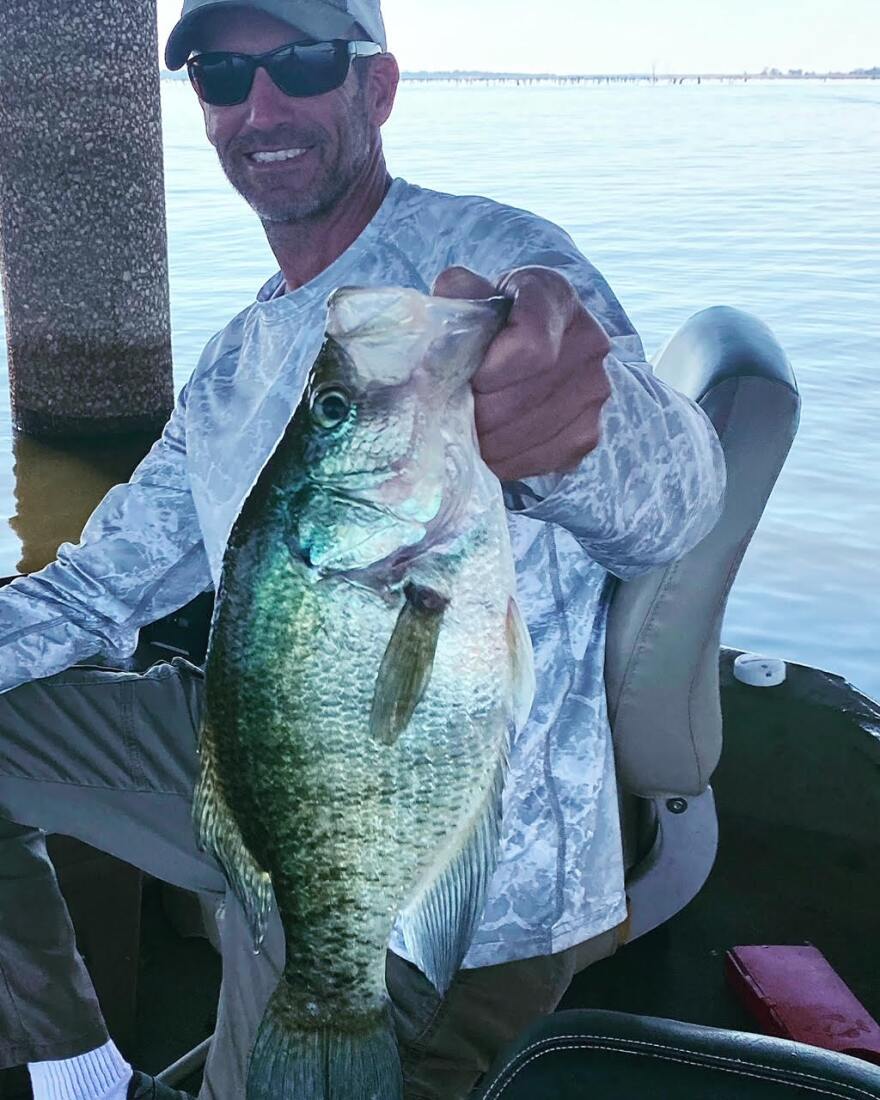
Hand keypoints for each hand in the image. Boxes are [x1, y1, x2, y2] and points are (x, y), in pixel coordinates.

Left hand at [432, 266, 611, 479]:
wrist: (534, 346)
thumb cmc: (495, 319)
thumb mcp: (475, 294)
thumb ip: (460, 292)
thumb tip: (448, 295)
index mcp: (556, 297)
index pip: (531, 346)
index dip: (490, 373)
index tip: (467, 380)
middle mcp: (589, 342)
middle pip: (526, 397)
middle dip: (480, 413)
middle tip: (450, 417)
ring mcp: (595, 391)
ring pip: (531, 433)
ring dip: (489, 443)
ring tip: (463, 435)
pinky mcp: (589, 433)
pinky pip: (542, 458)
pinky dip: (507, 462)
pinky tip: (487, 450)